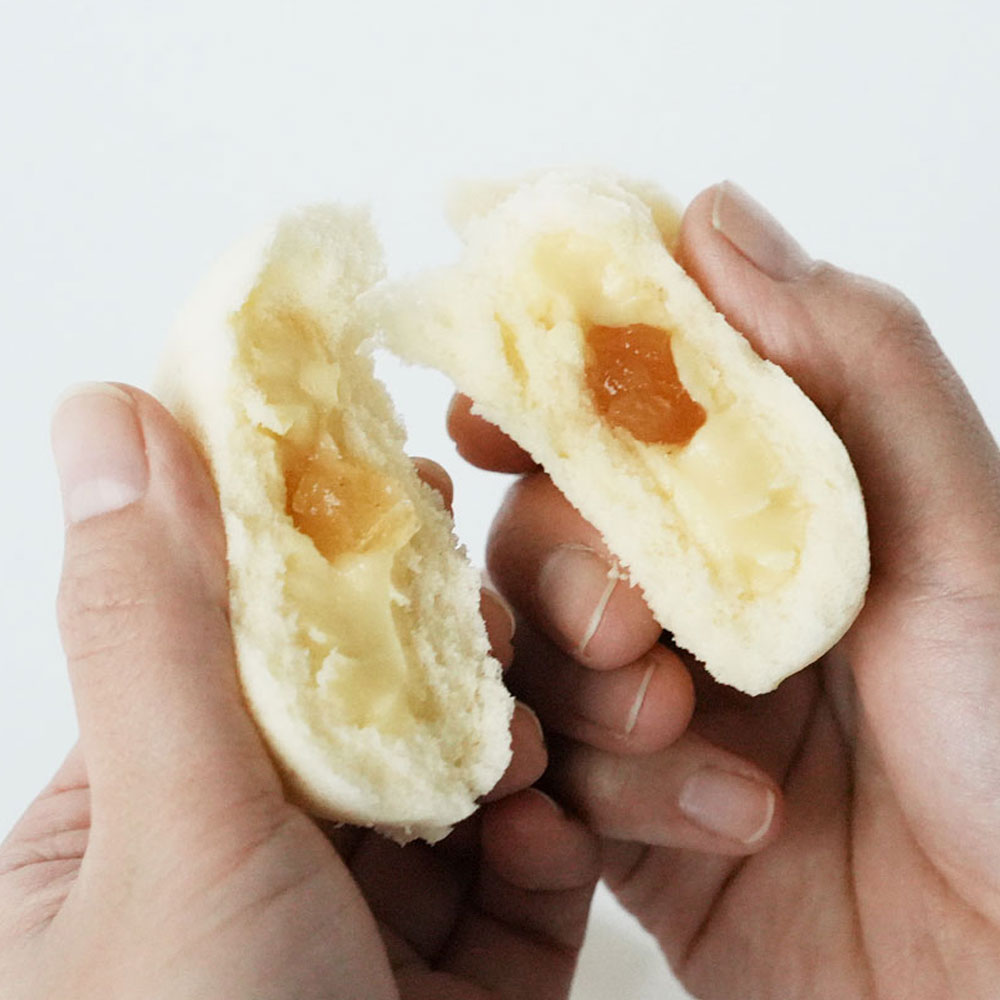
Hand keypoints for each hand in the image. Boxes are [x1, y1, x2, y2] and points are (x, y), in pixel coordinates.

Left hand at [0, 384, 599, 999]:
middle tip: (500, 612)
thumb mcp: (168, 832)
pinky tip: (559, 832)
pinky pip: (523, 871)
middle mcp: (261, 845)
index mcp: (152, 797)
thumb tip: (106, 411)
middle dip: (447, 647)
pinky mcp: (467, 973)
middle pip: (370, 692)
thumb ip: (157, 619)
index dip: (327, 542)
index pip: (248, 623)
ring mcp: (370, 912)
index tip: (404, 475)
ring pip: (464, 772)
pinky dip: (550, 842)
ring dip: (517, 742)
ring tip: (540, 735)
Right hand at [451, 182, 999, 997]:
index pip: (626, 422)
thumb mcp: (957, 527)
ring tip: (682, 734)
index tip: (490, 416)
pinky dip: (610, 799)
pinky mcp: (632, 814)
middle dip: (567, 569)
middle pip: (550, 537)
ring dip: (593, 696)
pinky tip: (720, 824)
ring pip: (538, 662)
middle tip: (624, 622)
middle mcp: (707, 597)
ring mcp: (662, 706)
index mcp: (774, 511)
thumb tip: (711, 214)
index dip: (546, 404)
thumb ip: (845, 360)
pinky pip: (557, 782)